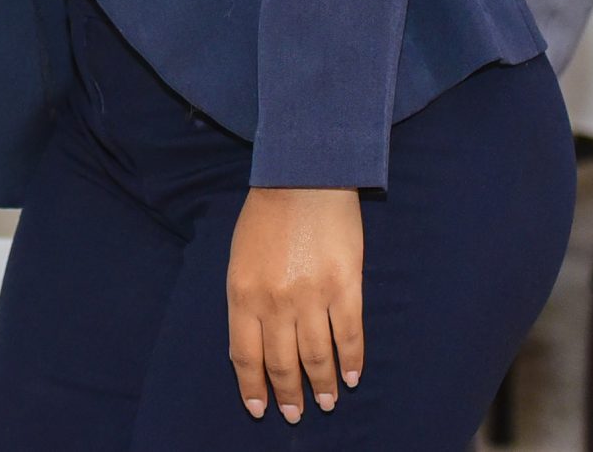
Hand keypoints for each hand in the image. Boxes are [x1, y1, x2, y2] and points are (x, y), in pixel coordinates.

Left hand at [227, 187, 363, 422]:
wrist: (302, 177)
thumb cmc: (266, 215)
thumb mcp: (239, 258)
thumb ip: (246, 299)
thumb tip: (257, 340)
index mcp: (242, 294)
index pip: (245, 355)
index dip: (253, 387)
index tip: (260, 409)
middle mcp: (274, 302)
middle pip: (282, 363)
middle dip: (288, 395)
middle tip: (295, 415)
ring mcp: (311, 297)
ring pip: (317, 356)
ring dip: (323, 385)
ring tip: (327, 403)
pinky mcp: (345, 288)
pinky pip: (349, 335)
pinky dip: (352, 360)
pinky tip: (354, 376)